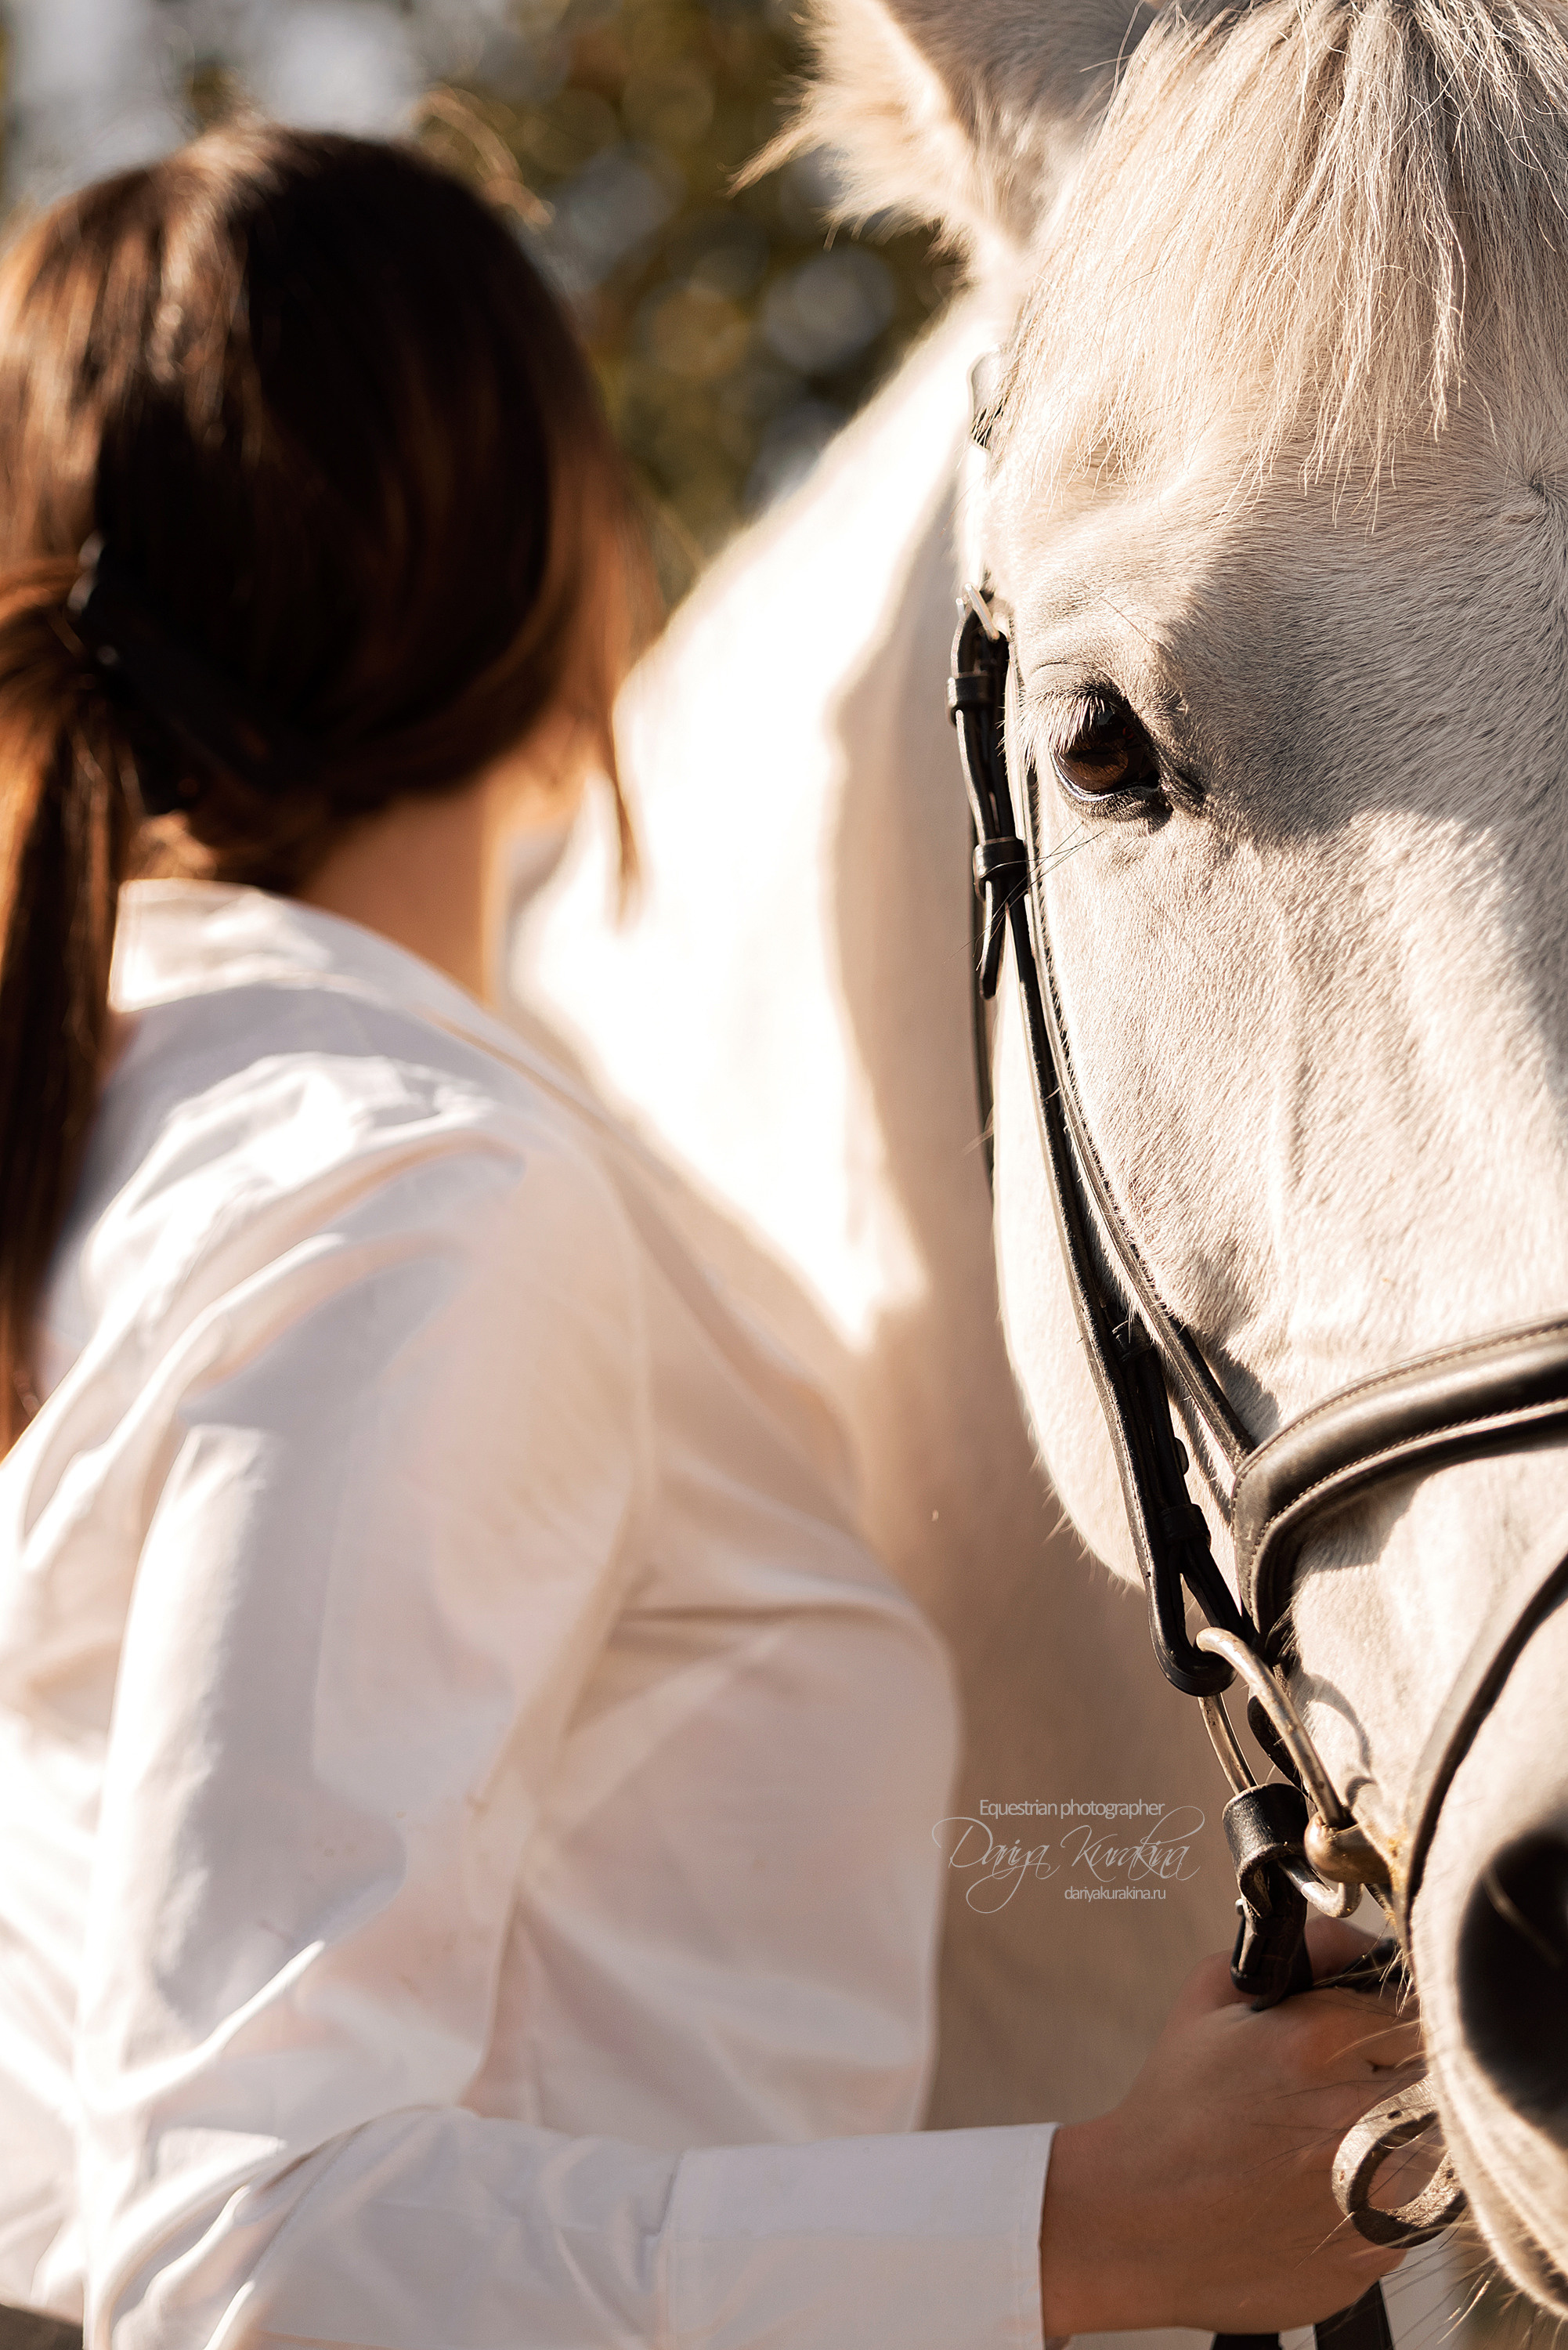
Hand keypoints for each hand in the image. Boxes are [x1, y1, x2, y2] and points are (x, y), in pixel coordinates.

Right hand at [1038, 1921, 1423, 2334]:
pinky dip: (1383, 2195)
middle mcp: (1360, 2116)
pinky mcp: (1380, 2251)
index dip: (1393, 2019)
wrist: (1140, 2221)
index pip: (1416, 2010)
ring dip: (1399, 2136)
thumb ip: (1300, 1953)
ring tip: (1334, 2141)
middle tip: (1347, 2087)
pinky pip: (1417, 2209)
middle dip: (1400, 2075)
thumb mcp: (1212, 1998)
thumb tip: (1359, 1938)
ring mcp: (1376, 2194)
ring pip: (1438, 2146)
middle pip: (1436, 2077)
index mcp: (1321, 2043)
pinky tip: (1324, 2190)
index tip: (1369, 2033)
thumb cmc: (1175, 2106)